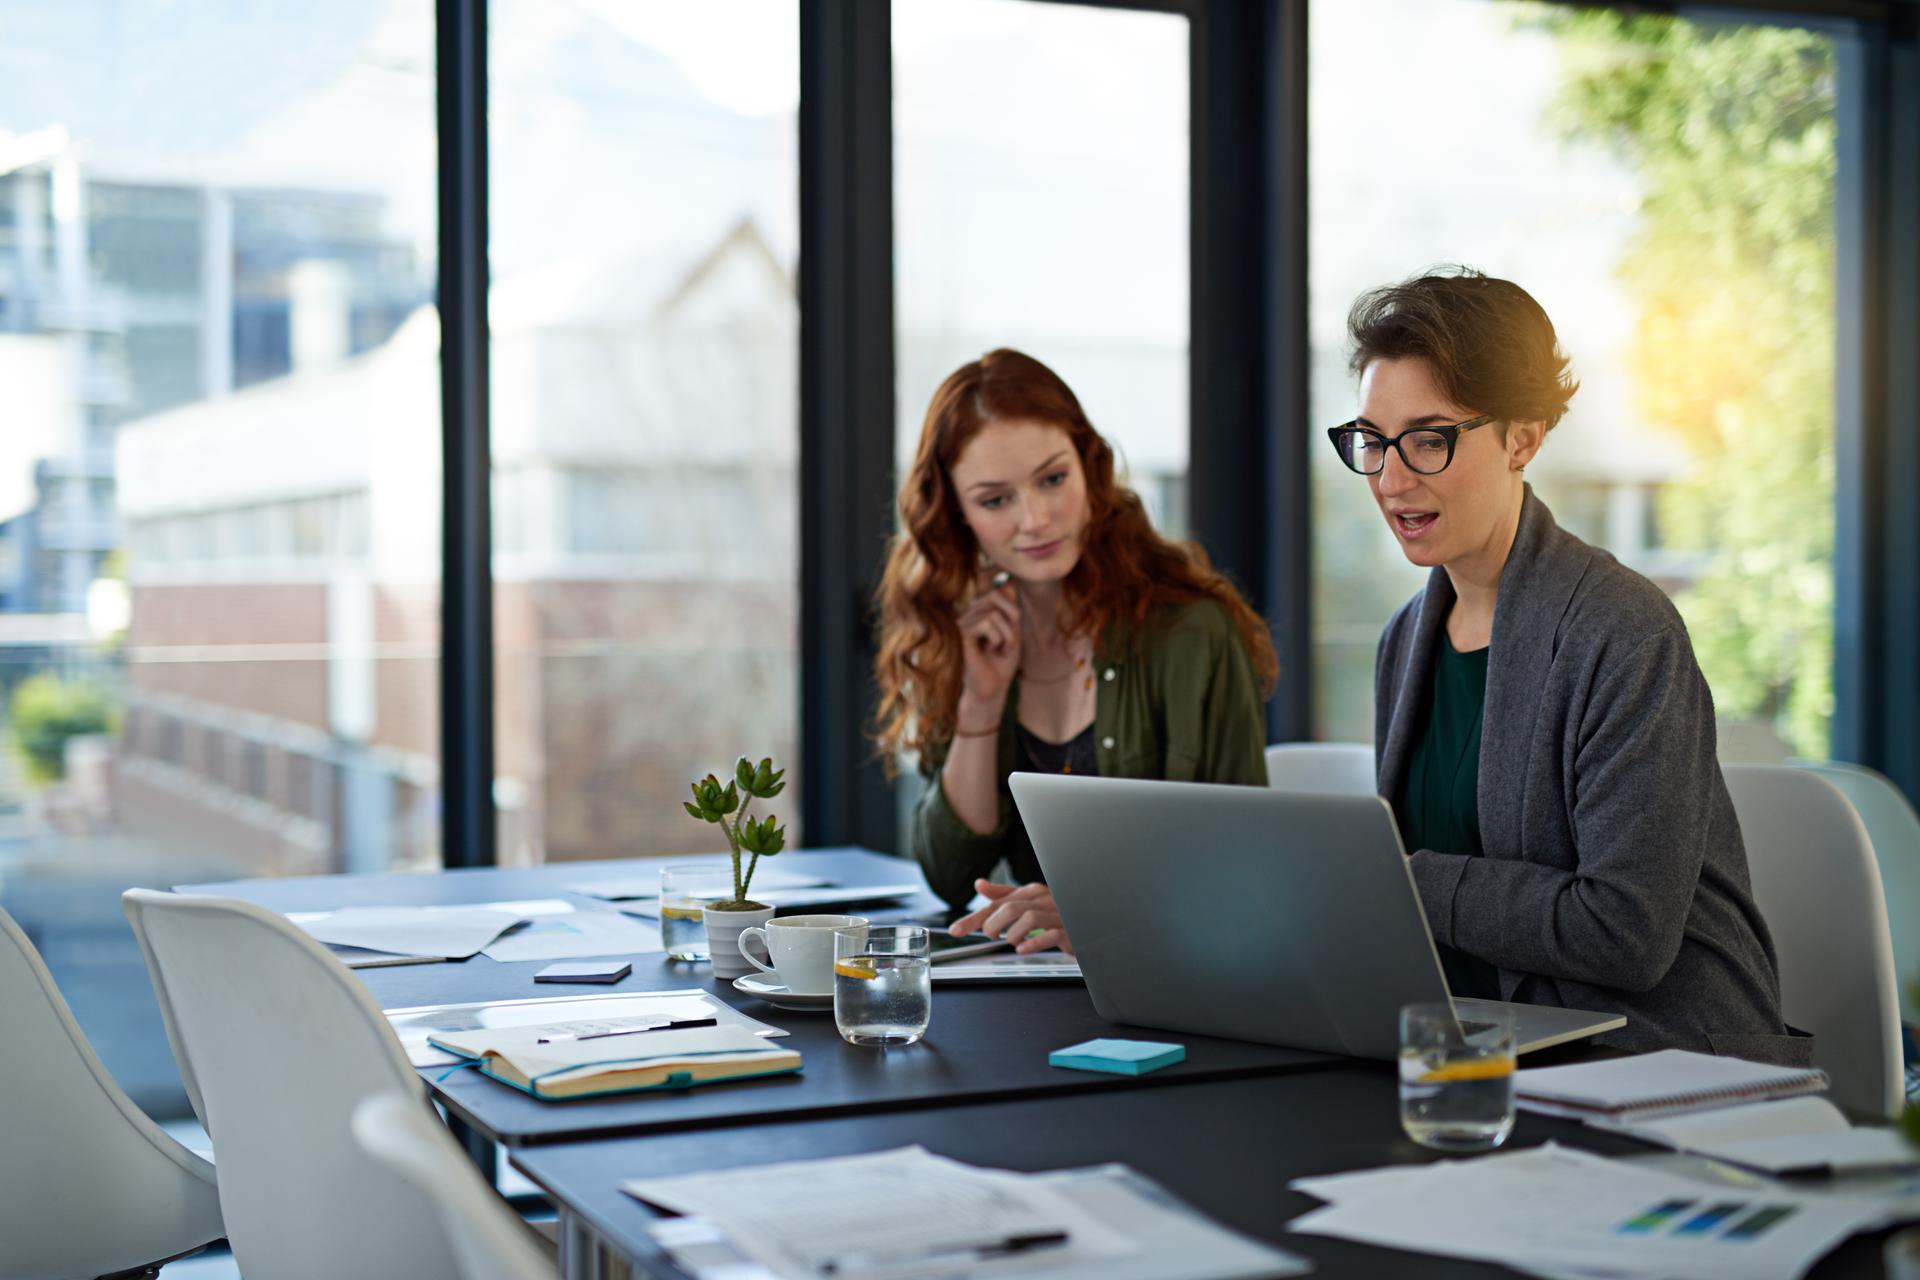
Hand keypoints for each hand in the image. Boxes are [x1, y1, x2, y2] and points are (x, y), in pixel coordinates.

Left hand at [949, 879, 1073, 954]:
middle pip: (1009, 908)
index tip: (955, 930)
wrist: (1084, 920)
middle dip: (992, 925)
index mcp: (1031, 892)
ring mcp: (1057, 915)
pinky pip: (1051, 935)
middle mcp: (1043, 900)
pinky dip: (1034, 942)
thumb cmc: (1055, 912)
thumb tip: (980, 884)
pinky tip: (1022, 949)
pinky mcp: (1068, 931)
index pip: (996, 903)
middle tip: (990, 936)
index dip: (973, 918)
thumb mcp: (1028, 901)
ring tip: (1011, 942)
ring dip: (1012, 934)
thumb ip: (1004, 894)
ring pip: (1029, 918)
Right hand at [955, 574, 1020, 712]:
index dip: (1012, 605)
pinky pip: (986, 623)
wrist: (993, 688)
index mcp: (981, 611)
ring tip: (1001, 649)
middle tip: (1010, 640)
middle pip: (995, 595)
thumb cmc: (1003, 662)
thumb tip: (1009, 581)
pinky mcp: (962, 633)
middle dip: (1011, 617)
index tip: (1014, 627)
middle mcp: (970, 613)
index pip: (998, 590)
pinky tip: (991, 651)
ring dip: (1006, 634)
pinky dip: (997, 638)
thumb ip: (1011, 609)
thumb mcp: (1013, 632)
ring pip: (993, 612)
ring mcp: (964, 622)